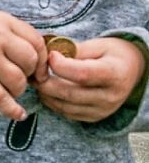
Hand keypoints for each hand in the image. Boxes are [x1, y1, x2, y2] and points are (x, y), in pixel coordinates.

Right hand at [0, 11, 47, 120]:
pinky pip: (2, 98)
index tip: (38, 71)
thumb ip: (13, 37)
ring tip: (6, 90)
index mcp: (1, 20)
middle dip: (28, 74)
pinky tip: (18, 114)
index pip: (36, 41)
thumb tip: (42, 65)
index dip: (41, 59)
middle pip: (30, 61)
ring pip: (18, 81)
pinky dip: (12, 109)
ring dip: (16, 90)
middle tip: (17, 79)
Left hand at [32, 37, 146, 121]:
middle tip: (33, 70)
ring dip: (45, 93)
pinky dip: (52, 101)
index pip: (82, 74)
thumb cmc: (111, 54)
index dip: (60, 66)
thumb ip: (74, 50)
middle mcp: (110, 96)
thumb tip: (47, 52)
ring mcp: (102, 110)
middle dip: (45, 82)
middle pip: (69, 93)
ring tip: (37, 78)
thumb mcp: (98, 45)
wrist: (130, 72)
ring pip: (63, 106)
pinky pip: (66, 113)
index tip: (49, 55)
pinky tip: (47, 89)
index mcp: (114, 74)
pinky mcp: (93, 117)